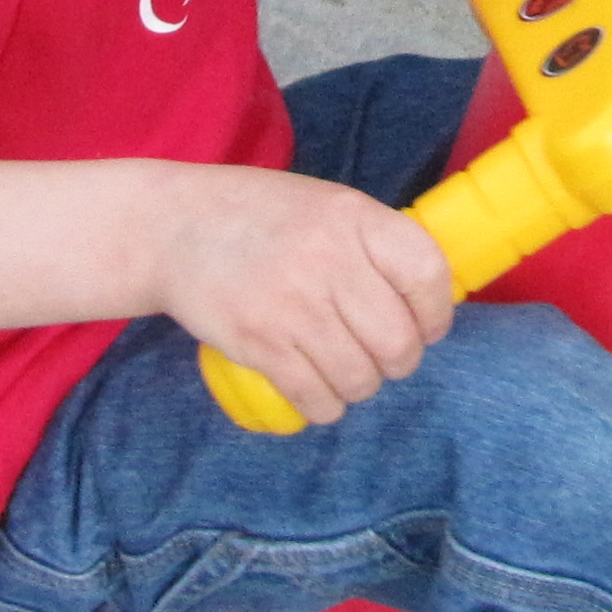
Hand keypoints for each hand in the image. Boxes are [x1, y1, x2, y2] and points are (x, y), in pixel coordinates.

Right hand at [147, 165, 455, 425]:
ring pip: (360, 378)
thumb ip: (372, 243)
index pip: (427, 274)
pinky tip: (318, 391)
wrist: (174, 227)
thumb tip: (424, 299)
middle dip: (399, 361)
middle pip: (398, 342)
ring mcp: (293, 305)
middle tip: (385, 357)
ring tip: (347, 371)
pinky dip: (325, 406)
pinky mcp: (260, 344)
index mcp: (353, 217)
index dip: (436, 313)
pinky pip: (316, 398)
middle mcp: (328, 260)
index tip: (427, 326)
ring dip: (361, 386)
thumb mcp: (325, 205)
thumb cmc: (259, 214)